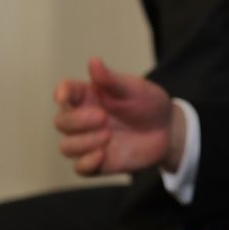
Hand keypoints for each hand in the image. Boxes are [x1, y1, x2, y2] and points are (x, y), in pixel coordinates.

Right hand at [53, 58, 183, 174]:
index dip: (60, 93)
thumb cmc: (149, 103)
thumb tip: (93, 61)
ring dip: (83, 142)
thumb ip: (112, 80)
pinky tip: (102, 155)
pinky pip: (80, 168)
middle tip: (103, 117)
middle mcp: (83, 119)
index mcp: (88, 96)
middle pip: (61, 122)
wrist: (167, 130)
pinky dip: (86, 163)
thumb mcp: (135, 89)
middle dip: (77, 121)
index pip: (65, 92)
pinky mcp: (98, 163)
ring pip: (67, 146)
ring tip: (109, 135)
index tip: (64, 96)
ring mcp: (89, 142)